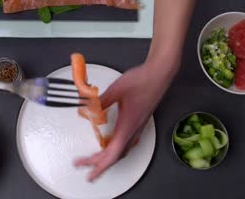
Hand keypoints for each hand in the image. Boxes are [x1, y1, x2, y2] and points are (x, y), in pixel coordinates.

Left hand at [74, 59, 176, 181]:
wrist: (159, 74)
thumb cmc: (143, 80)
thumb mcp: (116, 90)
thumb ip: (100, 102)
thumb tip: (87, 109)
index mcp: (128, 125)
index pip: (113, 152)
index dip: (100, 165)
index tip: (89, 171)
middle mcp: (133, 129)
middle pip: (116, 155)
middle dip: (99, 164)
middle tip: (85, 165)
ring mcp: (137, 127)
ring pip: (122, 150)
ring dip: (108, 157)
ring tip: (95, 159)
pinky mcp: (138, 122)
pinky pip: (126, 142)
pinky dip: (115, 148)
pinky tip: (110, 144)